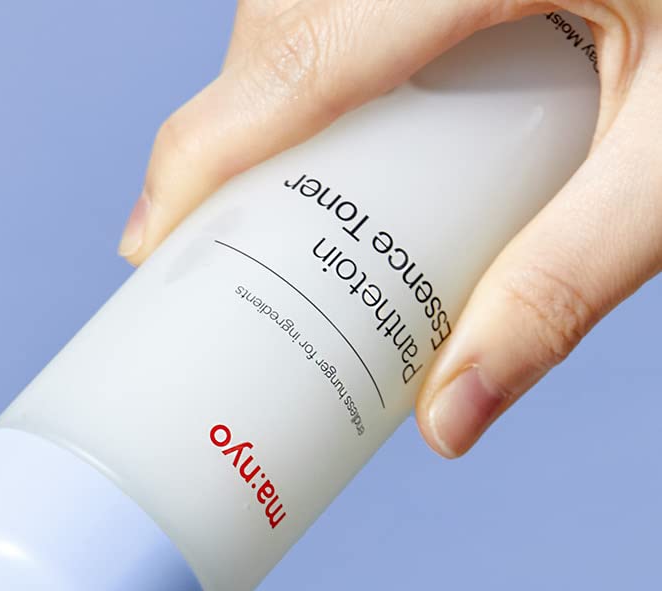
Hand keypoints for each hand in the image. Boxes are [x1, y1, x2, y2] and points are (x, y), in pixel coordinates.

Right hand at [117, 0, 661, 456]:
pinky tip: (376, 94)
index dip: (204, 149)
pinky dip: (338, 34)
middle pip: (288, 11)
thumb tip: (443, 423)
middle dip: (240, 120)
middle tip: (240, 227)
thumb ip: (568, 283)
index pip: (304, 51)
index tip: (148, 242)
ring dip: (285, 73)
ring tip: (302, 170)